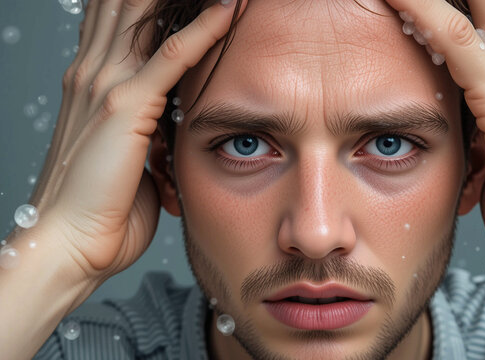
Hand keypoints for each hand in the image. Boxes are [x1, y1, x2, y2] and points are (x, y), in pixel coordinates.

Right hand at [15, 0, 247, 281]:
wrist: (69, 242)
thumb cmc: (102, 207)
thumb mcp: (129, 157)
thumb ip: (148, 133)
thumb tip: (173, 133)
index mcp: (92, 84)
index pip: (117, 21)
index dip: (145, 0)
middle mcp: (94, 74)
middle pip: (127, 5)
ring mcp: (106, 86)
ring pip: (146, 16)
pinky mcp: (126, 106)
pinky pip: (172, 56)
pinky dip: (203, 29)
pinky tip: (228, 9)